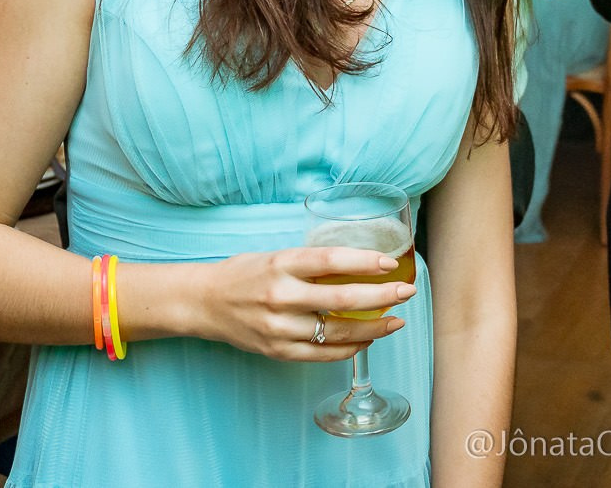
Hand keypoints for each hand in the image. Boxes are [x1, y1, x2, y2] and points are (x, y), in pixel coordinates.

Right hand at [189, 246, 413, 362]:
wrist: (204, 302)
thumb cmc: (246, 273)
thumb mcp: (277, 256)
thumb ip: (313, 263)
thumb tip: (361, 264)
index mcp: (282, 264)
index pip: (332, 260)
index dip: (365, 261)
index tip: (391, 263)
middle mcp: (281, 295)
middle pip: (342, 298)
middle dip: (381, 296)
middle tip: (406, 292)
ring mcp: (279, 327)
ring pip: (337, 332)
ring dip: (373, 328)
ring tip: (396, 320)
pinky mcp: (277, 351)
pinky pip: (322, 354)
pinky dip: (349, 348)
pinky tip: (367, 339)